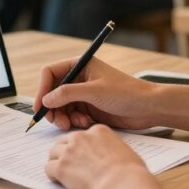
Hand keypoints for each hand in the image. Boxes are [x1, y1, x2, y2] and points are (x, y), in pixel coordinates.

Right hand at [34, 57, 159, 130]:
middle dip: (53, 108)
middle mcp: (79, 78)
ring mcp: (83, 93)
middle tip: (57, 121)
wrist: (148, 108)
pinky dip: (74, 121)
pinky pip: (71, 114)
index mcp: (80, 65)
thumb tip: (46, 99)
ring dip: (63, 117)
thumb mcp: (94, 91)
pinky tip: (85, 123)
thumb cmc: (126, 93)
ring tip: (73, 124)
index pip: (50, 73)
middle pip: (53, 92)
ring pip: (61, 106)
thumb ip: (67, 94)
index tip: (40, 107)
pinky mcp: (89, 107)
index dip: (42, 89)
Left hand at [46, 124, 156, 188]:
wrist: (121, 183)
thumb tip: (112, 156)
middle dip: (65, 152)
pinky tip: (58, 180)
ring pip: (53, 153)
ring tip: (62, 172)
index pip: (82, 136)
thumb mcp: (124, 150)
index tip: (83, 156)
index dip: (81, 147)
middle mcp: (81, 137)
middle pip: (64, 141)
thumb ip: (112, 148)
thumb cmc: (129, 172)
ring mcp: (69, 152)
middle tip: (69, 163)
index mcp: (98, 131)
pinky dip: (52, 175)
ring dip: (56, 162)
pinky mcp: (61, 167)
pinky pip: (49, 168)